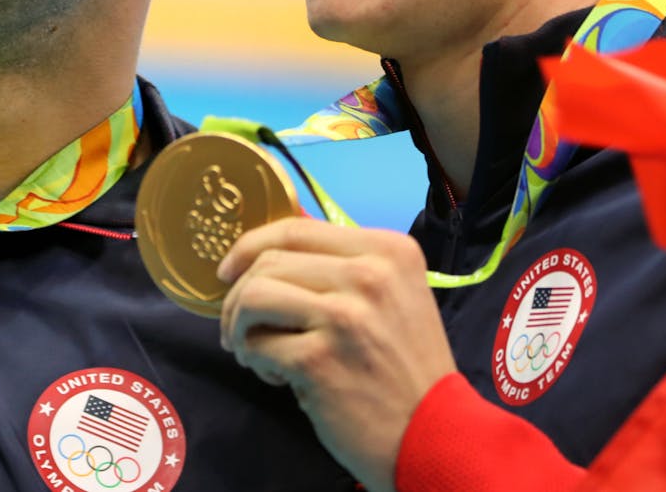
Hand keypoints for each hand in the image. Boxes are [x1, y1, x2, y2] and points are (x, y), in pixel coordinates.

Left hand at [217, 218, 456, 491]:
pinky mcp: (319, 360)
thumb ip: (341, 267)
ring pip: (253, 295)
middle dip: (239, 296)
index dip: (250, 246)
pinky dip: (254, 360)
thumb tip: (266, 248)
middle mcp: (369, 275)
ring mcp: (344, 317)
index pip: (296, 228)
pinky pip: (256, 344)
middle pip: (268, 261)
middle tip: (240, 328)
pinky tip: (277, 377)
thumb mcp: (392, 297)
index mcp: (388, 250)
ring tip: (254, 351)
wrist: (437, 436)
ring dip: (239, 326)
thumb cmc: (406, 368)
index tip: (229, 271)